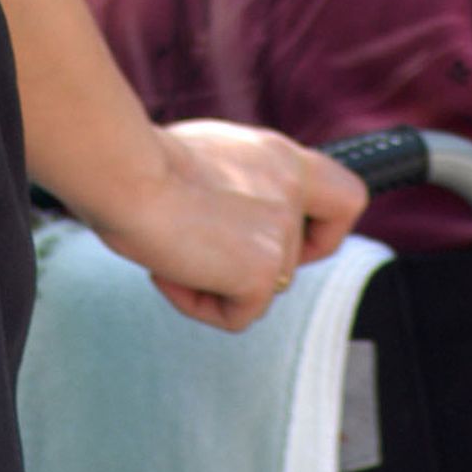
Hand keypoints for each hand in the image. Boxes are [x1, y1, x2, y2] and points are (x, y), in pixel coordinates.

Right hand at [91, 121, 367, 332]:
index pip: (345, 196)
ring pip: (264, 288)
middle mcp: (292, 188)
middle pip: (313, 251)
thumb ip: (240, 182)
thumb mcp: (208, 157)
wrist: (126, 173)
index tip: (279, 232)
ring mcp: (282, 230)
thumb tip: (230, 215)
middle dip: (276, 265)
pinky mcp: (263, 270)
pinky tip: (172, 271)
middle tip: (223, 254)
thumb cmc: (142, 163)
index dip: (322, 227)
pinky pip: (240, 314)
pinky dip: (200, 303)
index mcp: (279, 156)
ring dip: (215, 282)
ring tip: (173, 250)